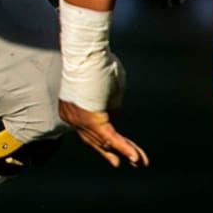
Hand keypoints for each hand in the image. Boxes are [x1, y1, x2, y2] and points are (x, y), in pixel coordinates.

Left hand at [58, 0, 148, 168]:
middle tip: (130, 163)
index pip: (90, 130)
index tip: (119, 152)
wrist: (87, 51)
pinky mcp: (91, 118)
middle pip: (96, 140)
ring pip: (105, 140)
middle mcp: (72, 116)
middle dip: (115, 152)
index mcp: (73, 108)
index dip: (107, 141)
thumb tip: (113, 115)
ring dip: (125, 151)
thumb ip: (110, 103)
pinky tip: (135, 157)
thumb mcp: (107, 87)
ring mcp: (79, 119)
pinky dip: (123, 147)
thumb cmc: (96, 62)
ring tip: (140, 162)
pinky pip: (109, 136)